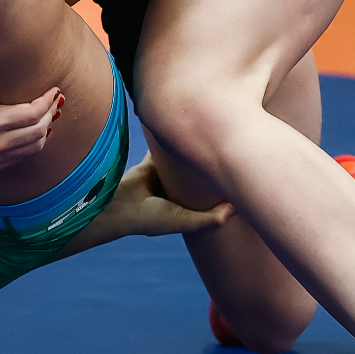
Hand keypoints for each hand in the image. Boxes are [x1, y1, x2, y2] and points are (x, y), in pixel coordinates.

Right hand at [0, 78, 62, 171]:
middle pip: (38, 130)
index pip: (32, 114)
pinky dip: (37, 141)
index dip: (46, 102)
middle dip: (51, 113)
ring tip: (51, 111)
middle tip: (56, 98)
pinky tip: (38, 128)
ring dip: (47, 127)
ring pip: (36, 145)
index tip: (53, 89)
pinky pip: (25, 154)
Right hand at [55, 156, 233, 258]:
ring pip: (181, 165)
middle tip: (227, 155)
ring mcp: (160, 180)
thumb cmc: (151, 218)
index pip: (204, 201)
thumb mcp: (185, 221)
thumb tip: (236, 208)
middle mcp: (172, 195)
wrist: (118, 204)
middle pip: (194, 182)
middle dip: (207, 171)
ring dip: (190, 155)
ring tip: (209, 142)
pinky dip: (169, 144)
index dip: (217, 192)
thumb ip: (210, 218)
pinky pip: (161, 151)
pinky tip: (183, 132)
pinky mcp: (149, 165)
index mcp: (181, 211)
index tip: (234, 180)